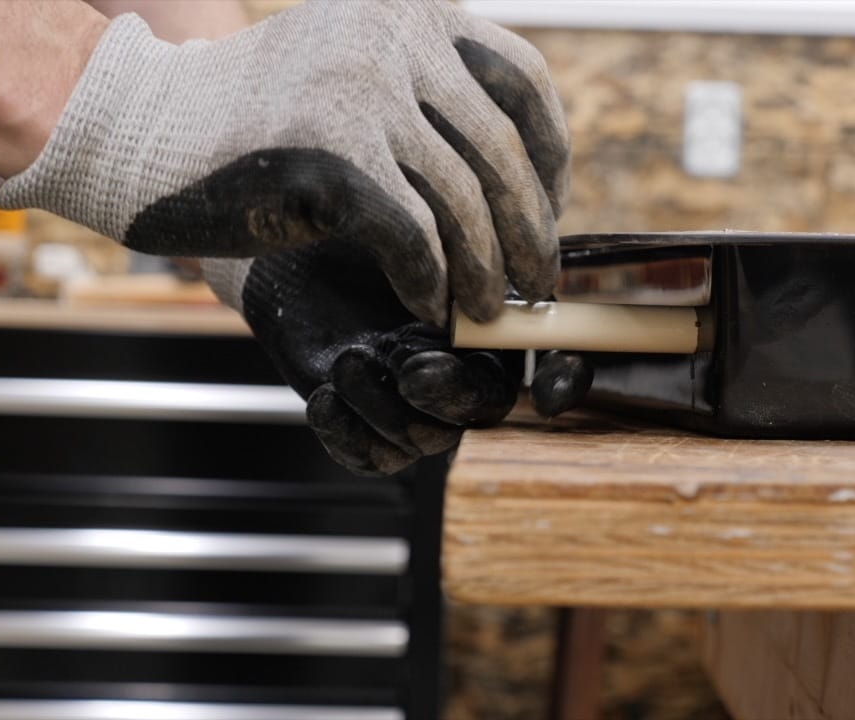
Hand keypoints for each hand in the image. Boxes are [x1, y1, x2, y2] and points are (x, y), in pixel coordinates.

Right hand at [0, 0, 568, 325]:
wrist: (144, 127)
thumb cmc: (257, 116)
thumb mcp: (354, 67)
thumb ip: (428, 95)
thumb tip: (525, 176)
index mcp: (411, 11)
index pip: (522, 81)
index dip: (551, 153)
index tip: (552, 205)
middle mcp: (394, 38)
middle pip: (501, 151)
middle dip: (529, 227)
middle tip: (537, 278)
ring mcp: (361, 92)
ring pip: (462, 202)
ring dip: (485, 269)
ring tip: (488, 308)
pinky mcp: (331, 156)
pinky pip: (414, 237)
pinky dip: (432, 280)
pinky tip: (430, 303)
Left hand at [204, 245, 590, 476]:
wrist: (288, 253)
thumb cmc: (360, 229)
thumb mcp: (417, 231)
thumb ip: (462, 257)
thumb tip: (505, 288)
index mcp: (494, 325)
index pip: (557, 364)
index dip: (566, 381)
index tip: (552, 393)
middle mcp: (463, 369)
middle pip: (484, 409)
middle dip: (447, 395)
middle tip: (410, 369)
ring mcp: (415, 403)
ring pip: (425, 438)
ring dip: (381, 402)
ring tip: (349, 359)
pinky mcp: (366, 428)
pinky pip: (374, 459)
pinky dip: (346, 431)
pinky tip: (325, 394)